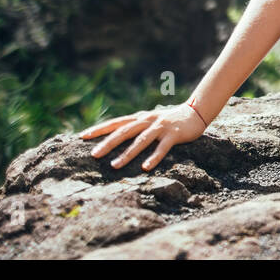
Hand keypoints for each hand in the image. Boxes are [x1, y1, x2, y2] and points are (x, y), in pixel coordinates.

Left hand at [78, 104, 206, 171]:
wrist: (196, 112)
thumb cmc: (170, 120)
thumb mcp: (149, 120)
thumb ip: (135, 126)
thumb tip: (115, 134)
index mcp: (140, 117)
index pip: (116, 122)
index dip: (99, 129)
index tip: (82, 136)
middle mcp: (147, 120)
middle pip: (124, 131)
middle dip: (108, 143)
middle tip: (94, 154)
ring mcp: (160, 127)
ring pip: (141, 141)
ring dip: (127, 153)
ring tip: (114, 165)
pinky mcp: (174, 134)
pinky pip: (162, 148)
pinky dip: (153, 157)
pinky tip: (146, 167)